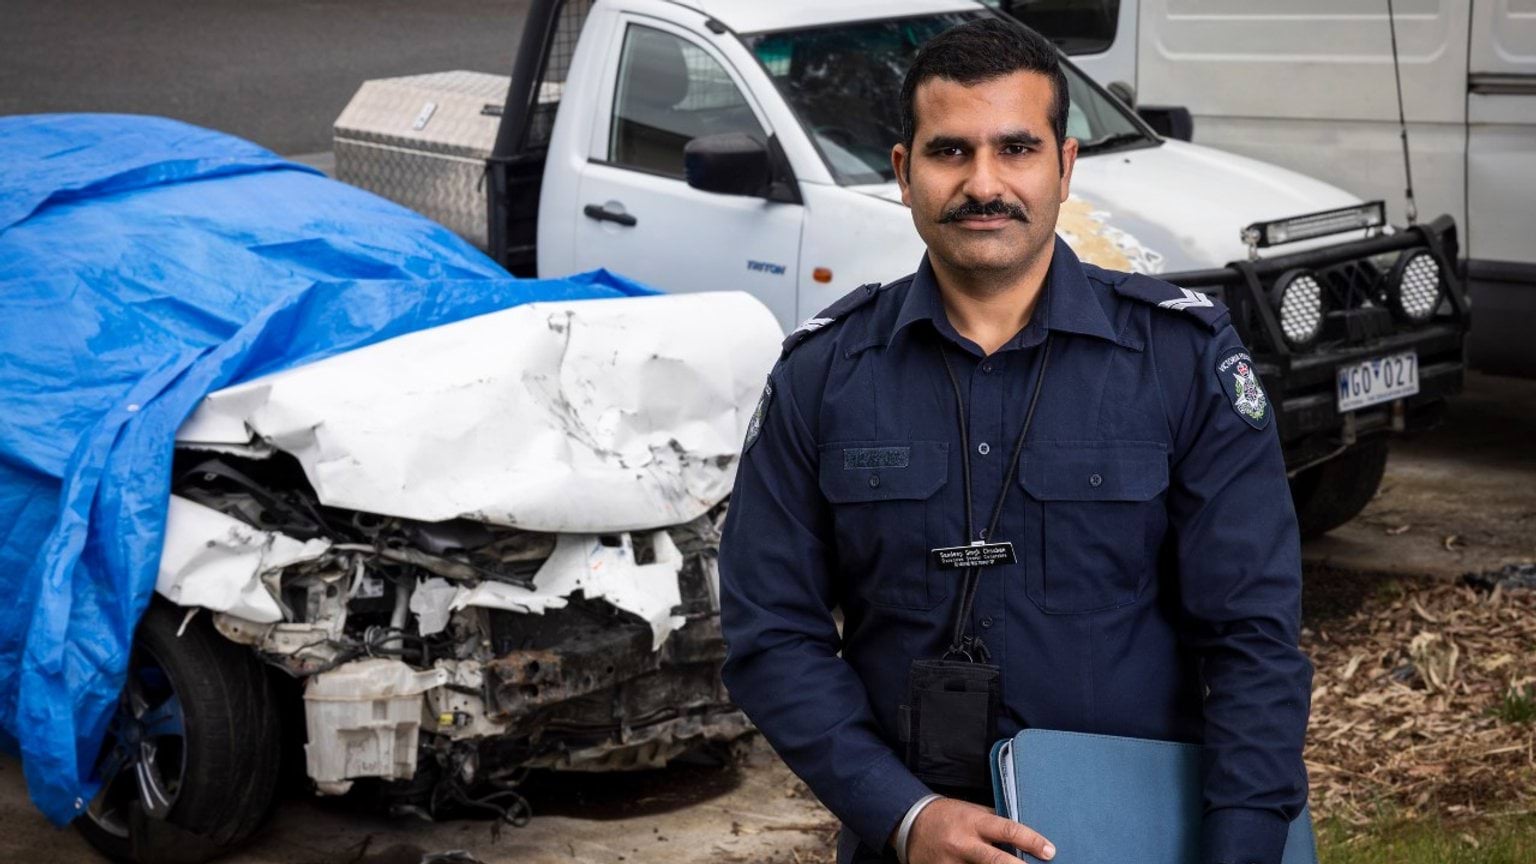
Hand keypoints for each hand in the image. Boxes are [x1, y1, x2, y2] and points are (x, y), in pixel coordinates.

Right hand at [904, 797, 1055, 863]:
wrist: (910, 824)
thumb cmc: (948, 816)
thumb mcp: (972, 811)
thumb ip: (995, 822)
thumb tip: (1024, 836)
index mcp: (973, 822)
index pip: (1008, 829)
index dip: (1031, 841)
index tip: (1049, 851)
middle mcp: (962, 843)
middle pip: (996, 861)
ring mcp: (951, 863)